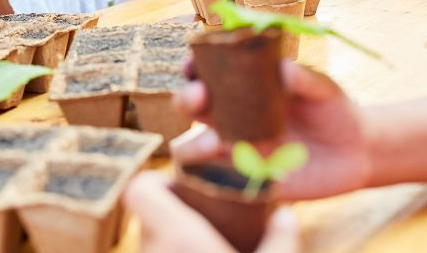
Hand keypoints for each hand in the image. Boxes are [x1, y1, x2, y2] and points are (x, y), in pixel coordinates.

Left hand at [123, 172, 298, 252]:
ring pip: (147, 240)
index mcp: (179, 238)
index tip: (183, 187)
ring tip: (201, 239)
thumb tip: (286, 214)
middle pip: (144, 214)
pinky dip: (168, 251)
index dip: (156, 181)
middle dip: (169, 209)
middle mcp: (153, 251)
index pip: (139, 189)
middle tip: (200, 214)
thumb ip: (282, 239)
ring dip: (168, 234)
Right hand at [174, 61, 372, 199]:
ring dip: (194, 145)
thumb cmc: (334, 110)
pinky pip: (219, 182)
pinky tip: (234, 174)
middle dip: (187, 99)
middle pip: (190, 107)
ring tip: (215, 143)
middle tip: (199, 95)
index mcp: (241, 87)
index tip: (191, 63)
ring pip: (192, 148)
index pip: (206, 74)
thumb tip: (285, 67)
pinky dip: (216, 179)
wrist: (356, 153)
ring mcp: (235, 148)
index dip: (192, 68)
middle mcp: (229, 116)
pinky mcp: (246, 179)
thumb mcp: (325, 90)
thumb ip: (306, 79)